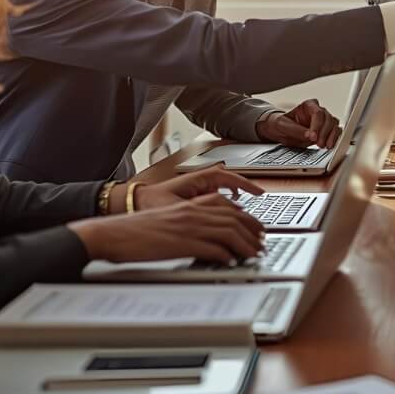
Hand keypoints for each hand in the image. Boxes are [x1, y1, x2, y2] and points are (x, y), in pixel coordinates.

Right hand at [69, 194, 264, 263]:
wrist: (113, 234)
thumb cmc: (136, 231)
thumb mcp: (168, 220)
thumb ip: (189, 223)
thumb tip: (207, 236)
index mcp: (189, 205)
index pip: (227, 206)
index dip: (246, 217)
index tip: (255, 227)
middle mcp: (192, 212)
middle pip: (234, 219)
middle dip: (253, 231)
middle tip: (262, 243)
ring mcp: (188, 228)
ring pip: (229, 232)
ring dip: (246, 245)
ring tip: (254, 254)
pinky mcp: (181, 244)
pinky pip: (212, 249)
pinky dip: (227, 256)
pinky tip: (233, 262)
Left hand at [130, 164, 264, 211]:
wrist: (134, 204)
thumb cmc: (152, 202)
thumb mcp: (179, 207)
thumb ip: (203, 208)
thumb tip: (227, 211)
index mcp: (199, 178)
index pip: (229, 177)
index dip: (247, 185)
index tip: (259, 192)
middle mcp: (201, 181)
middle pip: (231, 184)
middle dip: (246, 195)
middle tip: (256, 210)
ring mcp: (199, 188)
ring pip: (225, 192)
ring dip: (237, 202)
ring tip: (246, 216)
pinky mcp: (196, 198)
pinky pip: (217, 199)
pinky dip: (226, 206)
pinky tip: (229, 215)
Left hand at [257, 100, 340, 148]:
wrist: (282, 132)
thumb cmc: (281, 125)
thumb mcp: (282, 126)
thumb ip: (295, 129)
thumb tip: (309, 135)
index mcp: (308, 105)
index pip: (317, 113)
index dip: (317, 125)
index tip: (313, 137)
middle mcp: (318, 111)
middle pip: (328, 119)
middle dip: (324, 133)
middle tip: (319, 144)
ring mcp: (324, 121)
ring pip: (334, 125)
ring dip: (331, 136)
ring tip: (324, 146)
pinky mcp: (327, 130)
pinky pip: (336, 132)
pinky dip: (334, 139)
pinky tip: (329, 145)